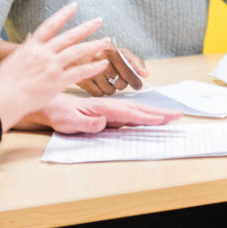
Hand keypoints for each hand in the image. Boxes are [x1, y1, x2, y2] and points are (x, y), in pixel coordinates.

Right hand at [0, 4, 110, 130]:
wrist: (7, 98)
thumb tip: (30, 37)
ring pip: (78, 51)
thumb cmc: (6, 82)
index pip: (50, 25)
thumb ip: (25, 47)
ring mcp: (53, 66)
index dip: (63, 14)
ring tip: (106, 41)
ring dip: (94, 45)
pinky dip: (93, 67)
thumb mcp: (12, 59)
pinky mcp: (59, 80)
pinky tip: (103, 63)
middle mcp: (44, 53)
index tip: (74, 6)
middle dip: (86, 27)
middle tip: (99, 21)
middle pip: (69, 36)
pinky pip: (80, 72)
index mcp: (32, 47)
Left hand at [38, 94, 179, 134]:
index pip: (130, 113)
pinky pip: (128, 114)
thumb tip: (104, 122)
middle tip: (177, 115)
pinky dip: (142, 115)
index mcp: (103, 108)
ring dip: (153, 113)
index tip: (163, 119)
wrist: (49, 106)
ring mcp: (109, 109)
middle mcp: (109, 106)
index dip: (147, 117)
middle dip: (158, 113)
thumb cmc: (58, 114)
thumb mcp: (69, 122)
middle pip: (138, 109)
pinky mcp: (107, 112)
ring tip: (170, 116)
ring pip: (135, 110)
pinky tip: (149, 118)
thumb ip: (87, 122)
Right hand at [78, 43, 148, 95]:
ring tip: (107, 80)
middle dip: (122, 83)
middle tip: (117, 78)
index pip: (129, 71)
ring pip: (110, 91)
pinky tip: (99, 83)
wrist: (79, 54)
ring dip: (111, 88)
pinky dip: (101, 91)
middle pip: (120, 84)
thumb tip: (145, 74)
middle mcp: (100, 60)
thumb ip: (136, 62)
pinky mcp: (82, 81)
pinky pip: (99, 94)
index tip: (137, 85)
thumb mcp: (121, 53)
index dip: (135, 81)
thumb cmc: (105, 54)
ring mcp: (90, 71)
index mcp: (112, 51)